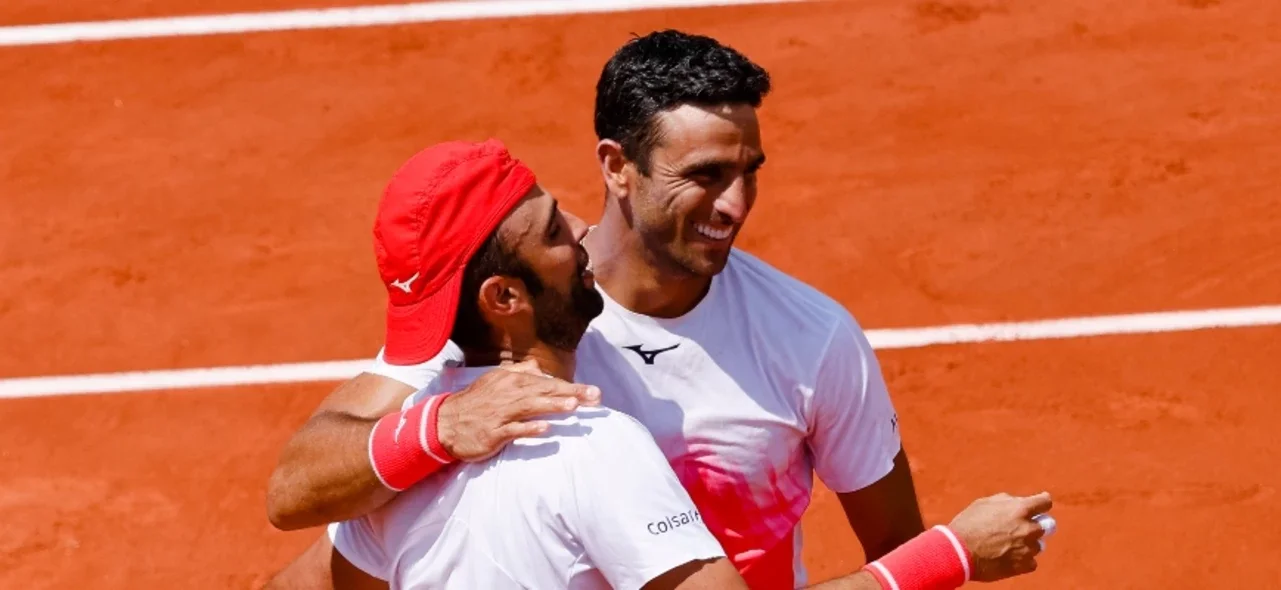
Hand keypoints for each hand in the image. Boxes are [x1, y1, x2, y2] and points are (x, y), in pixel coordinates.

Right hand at [435, 361, 600, 461]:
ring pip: (531, 407)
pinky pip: (514, 430)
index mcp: (511, 380)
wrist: (444, 423)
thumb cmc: (475, 403)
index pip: (547, 382)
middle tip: (595, 396)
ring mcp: (501, 413)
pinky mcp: (494, 432)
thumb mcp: (495, 381)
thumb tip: (537, 367)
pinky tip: (545, 429)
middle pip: (544, 392)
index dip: (571, 386)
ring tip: (574, 406)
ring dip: (553, 405)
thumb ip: (518, 373)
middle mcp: (508, 393)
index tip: (595, 391)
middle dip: (571, 393)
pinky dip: (529, 429)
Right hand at [948, 491, 1053, 581]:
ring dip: (1027, 544)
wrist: (958, 551)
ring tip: (1006, 546)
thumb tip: (1018, 502)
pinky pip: (1031, 562)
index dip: (1041, 503)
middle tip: (1018, 529)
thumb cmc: (968, 524)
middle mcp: (1028, 528)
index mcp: (1020, 509)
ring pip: (1038, 545)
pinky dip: (1022, 560)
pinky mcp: (1023, 566)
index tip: (1038, 506)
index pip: (1045, 502)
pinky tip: (1006, 557)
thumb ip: (1006, 501)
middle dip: (1034, 526)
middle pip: (1047, 526)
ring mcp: (1028, 548)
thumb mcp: (984, 504)